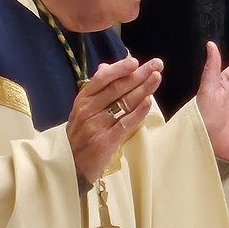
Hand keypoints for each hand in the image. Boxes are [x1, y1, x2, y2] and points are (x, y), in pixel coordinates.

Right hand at [67, 56, 162, 184]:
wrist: (71, 166)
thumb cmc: (79, 135)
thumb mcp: (81, 111)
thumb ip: (95, 90)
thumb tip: (105, 67)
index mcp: (82, 101)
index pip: (101, 79)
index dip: (118, 69)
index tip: (135, 61)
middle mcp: (87, 111)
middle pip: (117, 89)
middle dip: (139, 75)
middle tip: (156, 64)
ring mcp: (96, 126)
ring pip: (123, 103)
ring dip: (143, 89)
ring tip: (157, 78)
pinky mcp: (105, 141)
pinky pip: (125, 123)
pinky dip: (138, 112)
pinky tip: (149, 102)